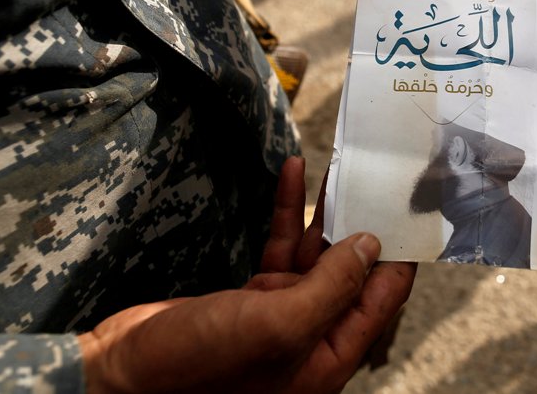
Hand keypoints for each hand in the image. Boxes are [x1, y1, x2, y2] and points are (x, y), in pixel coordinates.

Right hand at [78, 157, 415, 393]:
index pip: (382, 300)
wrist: (121, 373)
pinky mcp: (252, 295)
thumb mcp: (277, 326)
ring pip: (317, 253)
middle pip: (353, 271)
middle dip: (364, 222)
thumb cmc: (200, 366)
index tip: (415, 209)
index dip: (401, 255)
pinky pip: (281, 247)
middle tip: (378, 174)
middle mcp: (312, 335)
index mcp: (328, 357)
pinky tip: (293, 174)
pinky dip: (288, 212)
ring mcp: (281, 313)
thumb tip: (372, 246)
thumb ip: (331, 288)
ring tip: (342, 164)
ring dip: (327, 210)